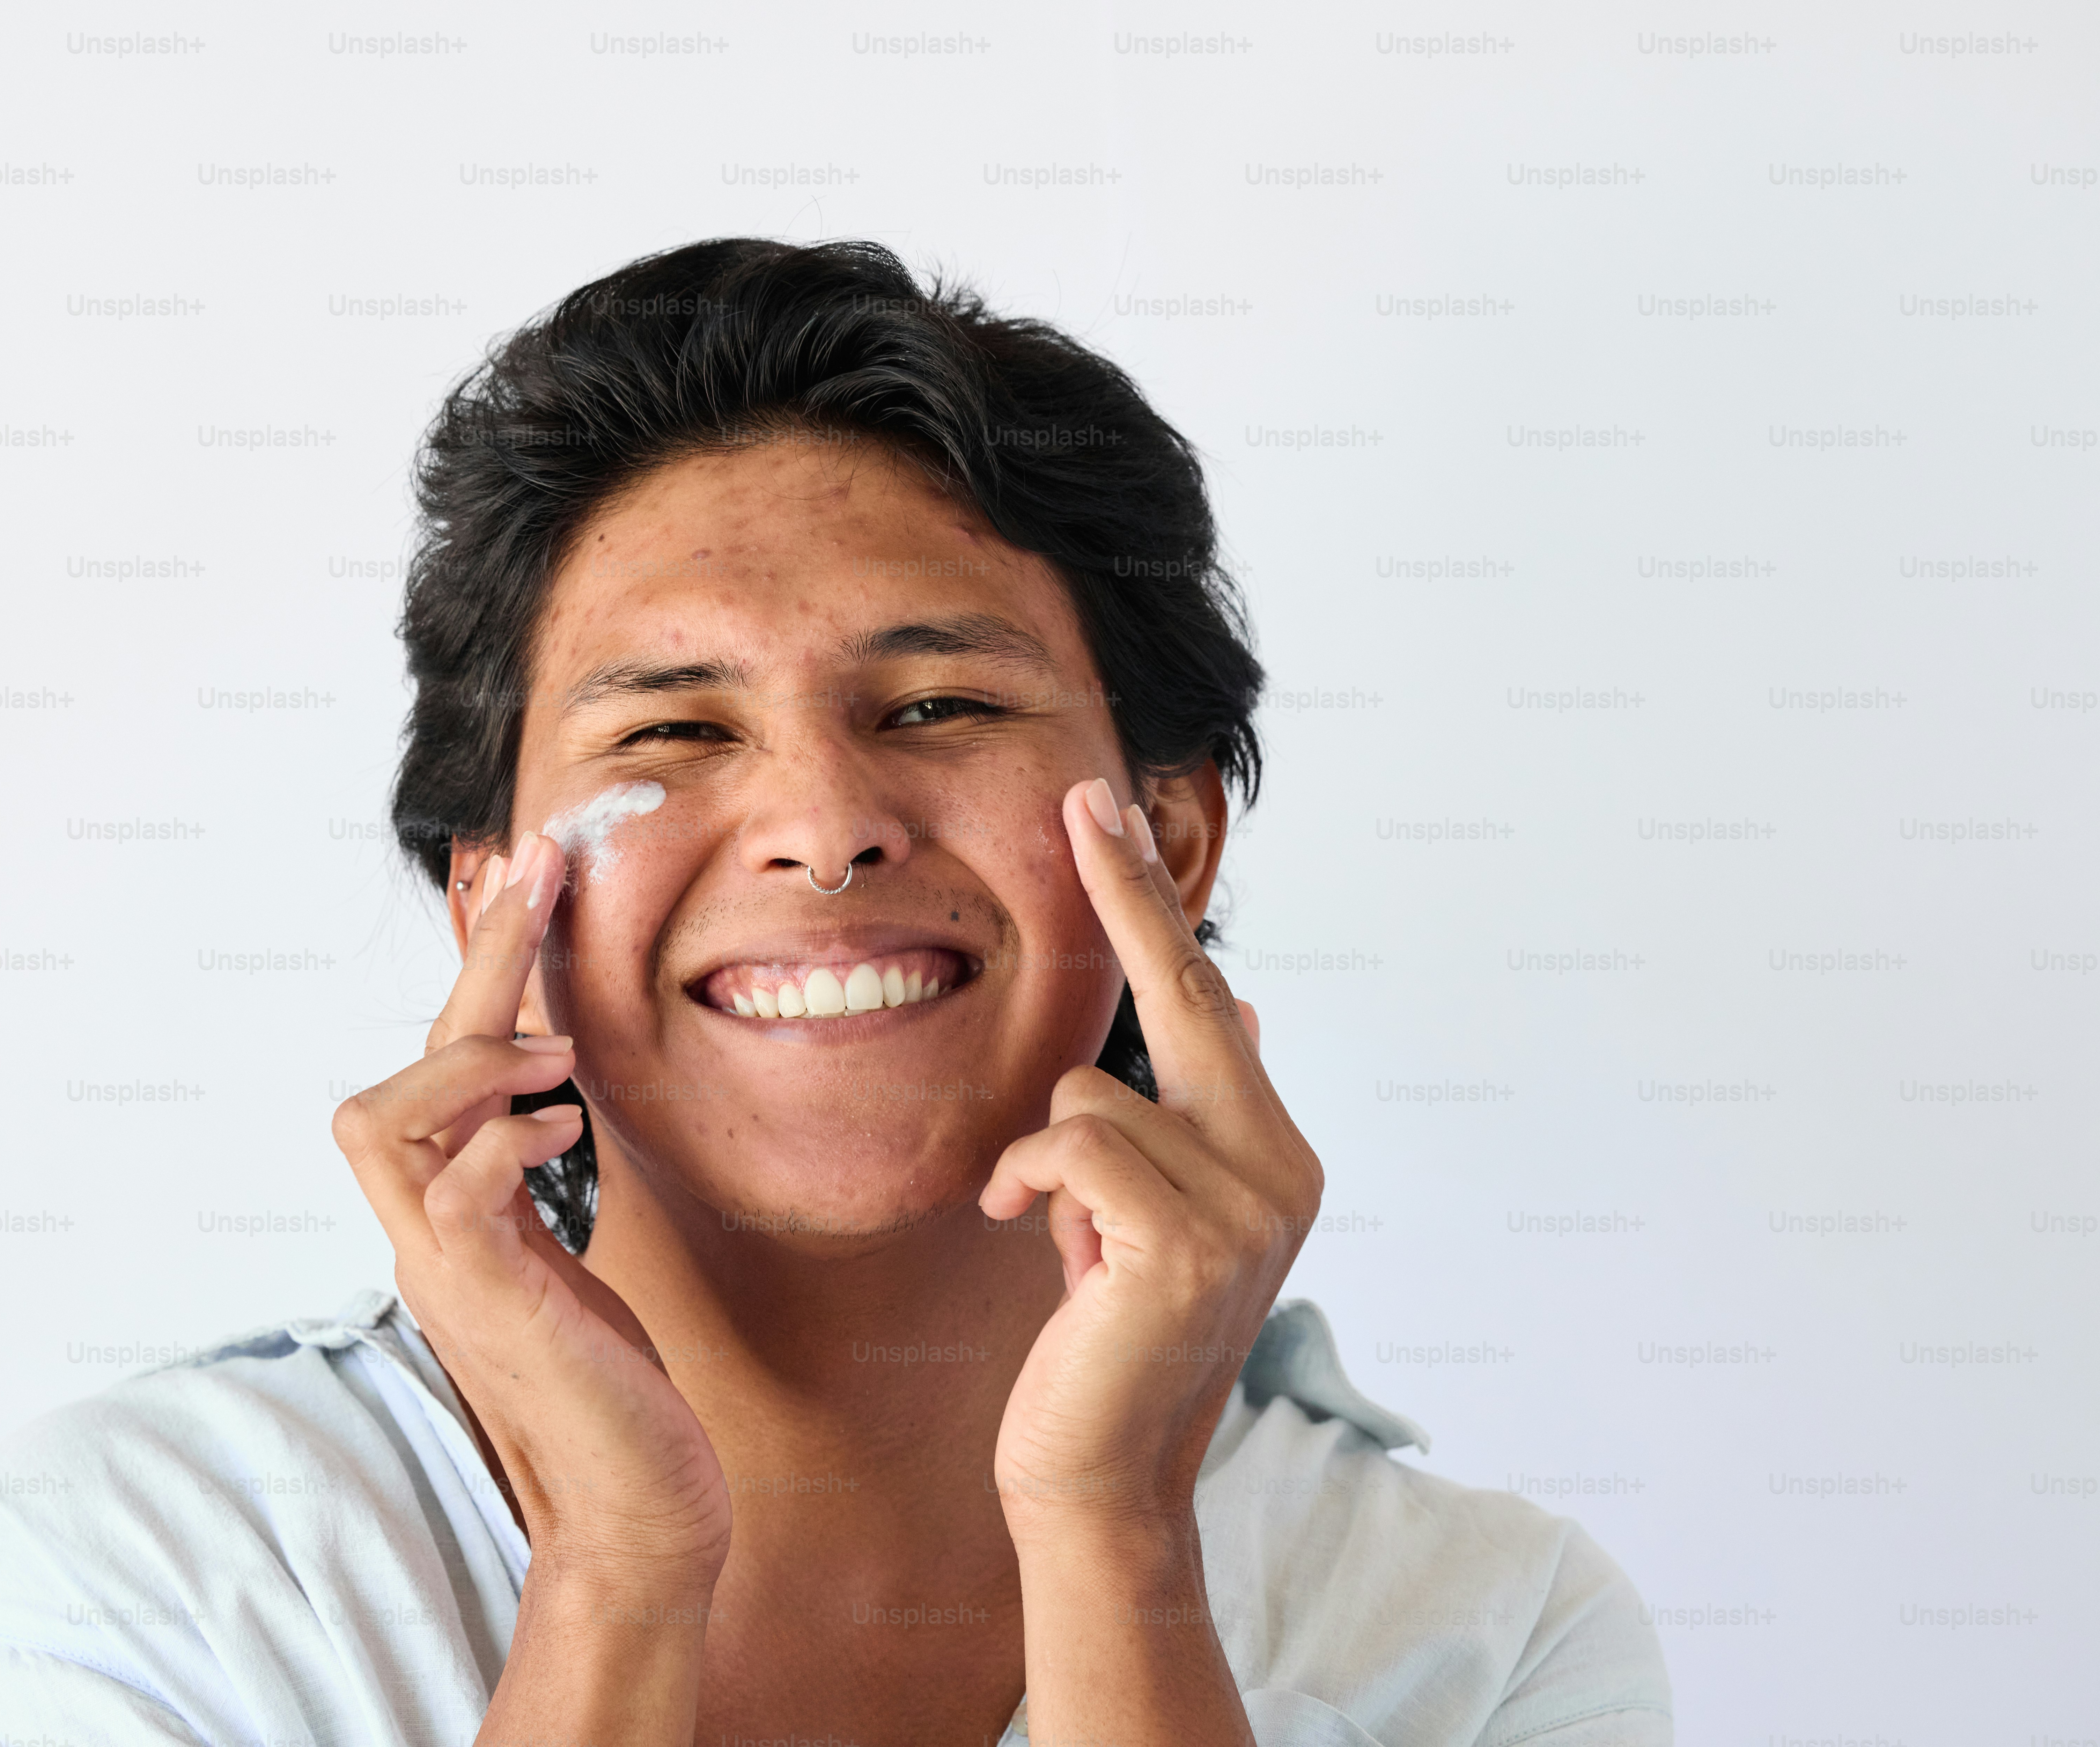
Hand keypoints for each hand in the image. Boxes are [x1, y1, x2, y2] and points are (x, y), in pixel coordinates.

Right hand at [331, 834, 731, 1585]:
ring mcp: (445, 1272)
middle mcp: (427, 1237)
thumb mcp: (567, 1256)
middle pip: (404, 1070)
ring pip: (382, 1122)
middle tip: (536, 872)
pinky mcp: (488, 1305)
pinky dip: (498, 1140)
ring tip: (557, 1054)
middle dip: (472, 962)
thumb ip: (531, 1181)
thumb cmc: (614, 1390)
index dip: (471, 968)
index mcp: (450, 1219)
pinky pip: (454, 1192)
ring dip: (466, 1062)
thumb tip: (536, 1091)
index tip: (520, 879)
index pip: (434, 1068)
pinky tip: (559, 1127)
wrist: (633, 1511)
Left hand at [980, 778, 1322, 1542]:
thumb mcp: (1148, 1218)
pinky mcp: (1185, 1241)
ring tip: (1065, 1250)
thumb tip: (1238, 1009)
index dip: (1157, 906)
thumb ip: (1190, 1121)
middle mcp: (1280, 1169)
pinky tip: (1048, 1261)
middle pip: (1181, 996)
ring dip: (1047, 1172)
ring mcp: (1245, 1206)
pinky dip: (1031, 1193)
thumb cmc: (1104, 1342)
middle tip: (1085, 798)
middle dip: (1127, 892)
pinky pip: (1070, 1150)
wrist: (1096, 1477)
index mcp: (1275, 1156)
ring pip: (1090, 1097)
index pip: (1207, 1004)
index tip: (1113, 816)